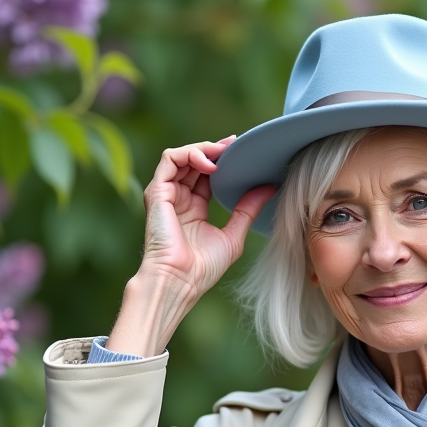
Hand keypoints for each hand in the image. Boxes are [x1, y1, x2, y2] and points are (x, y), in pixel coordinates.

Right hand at [107, 138, 276, 356]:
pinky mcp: (157, 192)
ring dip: (204, 148)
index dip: (223, 160)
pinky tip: (211, 165)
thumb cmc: (202, 269)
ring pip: (181, 156)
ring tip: (224, 152)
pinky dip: (190, 154)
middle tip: (236, 145)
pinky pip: (169, 159)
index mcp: (194, 208)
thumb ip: (247, 209)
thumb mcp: (233, 235)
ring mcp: (166, 194)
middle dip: (216, 149)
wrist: (180, 282)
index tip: (242, 151)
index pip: (207, 174)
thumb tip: (269, 187)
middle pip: (194, 161)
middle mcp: (178, 198)